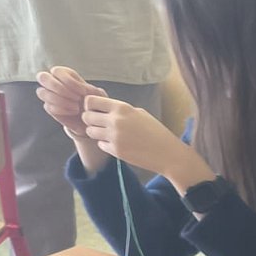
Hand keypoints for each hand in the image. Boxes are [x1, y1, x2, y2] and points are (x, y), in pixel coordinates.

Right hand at [36, 67, 103, 139]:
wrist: (92, 119)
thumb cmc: (94, 103)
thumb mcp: (96, 94)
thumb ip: (89, 88)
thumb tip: (83, 87)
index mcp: (64, 74)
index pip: (56, 71)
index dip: (68, 81)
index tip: (83, 92)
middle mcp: (54, 82)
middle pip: (42, 77)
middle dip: (58, 88)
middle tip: (75, 98)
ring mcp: (49, 95)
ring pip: (42, 92)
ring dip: (60, 100)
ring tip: (76, 107)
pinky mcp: (50, 108)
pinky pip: (48, 106)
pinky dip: (62, 110)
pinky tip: (73, 112)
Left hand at [81, 95, 208, 187]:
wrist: (168, 154)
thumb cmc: (157, 133)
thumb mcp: (140, 113)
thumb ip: (121, 110)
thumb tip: (104, 108)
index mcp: (122, 108)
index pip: (91, 101)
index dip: (90, 105)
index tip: (95, 110)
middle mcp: (115, 121)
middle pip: (86, 116)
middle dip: (90, 120)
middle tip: (100, 124)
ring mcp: (115, 137)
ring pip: (90, 131)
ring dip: (96, 133)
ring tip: (108, 135)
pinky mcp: (116, 151)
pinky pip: (100, 145)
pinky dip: (105, 145)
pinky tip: (118, 144)